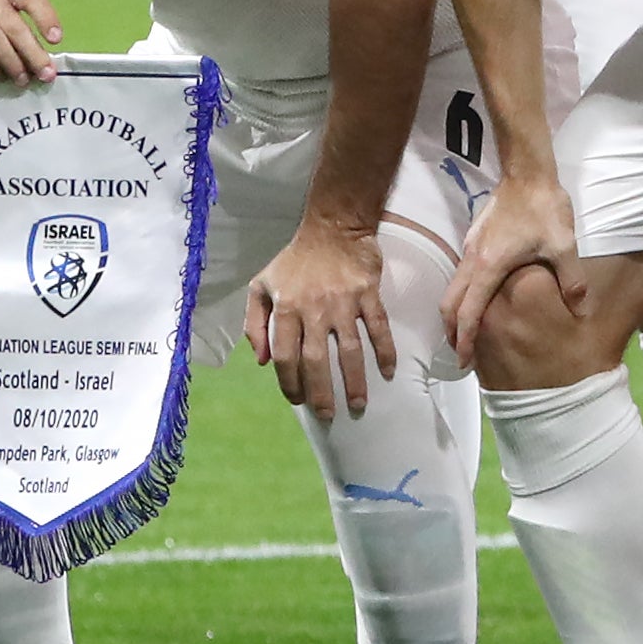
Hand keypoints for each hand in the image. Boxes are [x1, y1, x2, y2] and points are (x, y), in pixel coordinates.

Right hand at [0, 0, 64, 82]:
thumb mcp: (4, 13)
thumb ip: (24, 29)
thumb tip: (45, 61)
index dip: (45, 17)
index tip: (56, 39)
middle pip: (13, 23)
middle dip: (32, 51)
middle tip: (44, 72)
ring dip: (12, 61)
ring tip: (22, 79)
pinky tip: (0, 75)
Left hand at [245, 221, 397, 414]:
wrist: (333, 228)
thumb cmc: (294, 260)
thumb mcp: (260, 286)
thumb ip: (254, 324)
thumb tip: (260, 362)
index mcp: (285, 309)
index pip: (284, 357)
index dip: (289, 384)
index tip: (297, 401)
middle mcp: (313, 309)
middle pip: (316, 361)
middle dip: (321, 393)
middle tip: (329, 415)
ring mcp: (343, 303)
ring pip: (350, 351)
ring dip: (354, 381)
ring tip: (359, 404)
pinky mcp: (368, 295)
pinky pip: (378, 328)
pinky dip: (384, 351)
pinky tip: (388, 371)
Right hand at [442, 171, 582, 358]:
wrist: (527, 172)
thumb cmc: (544, 208)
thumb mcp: (563, 245)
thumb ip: (570, 280)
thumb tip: (581, 310)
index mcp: (489, 267)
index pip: (469, 312)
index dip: (465, 339)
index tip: (463, 361)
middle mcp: (472, 260)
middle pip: (449, 304)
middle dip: (452, 332)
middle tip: (462, 354)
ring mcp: (470, 248)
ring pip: (452, 289)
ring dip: (455, 313)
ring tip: (468, 333)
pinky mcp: (474, 240)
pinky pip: (460, 275)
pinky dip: (462, 295)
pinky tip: (479, 300)